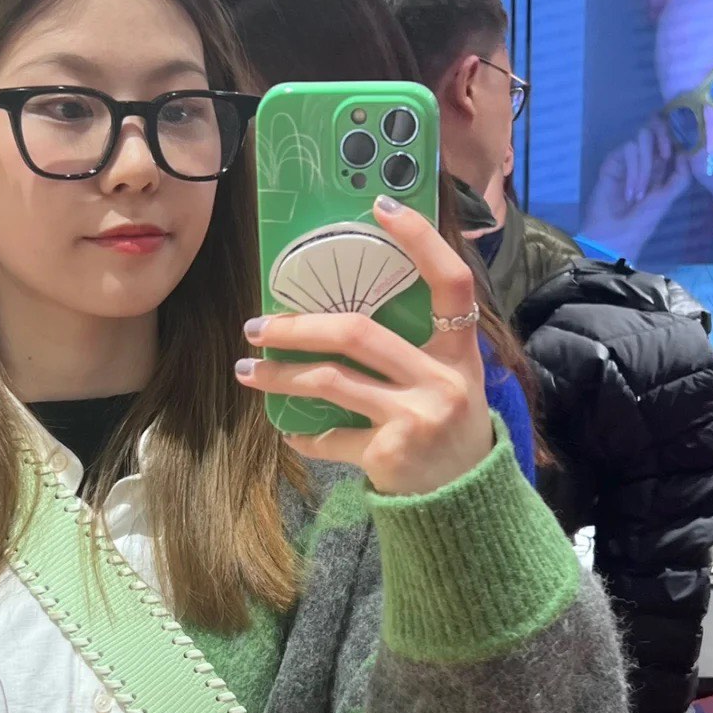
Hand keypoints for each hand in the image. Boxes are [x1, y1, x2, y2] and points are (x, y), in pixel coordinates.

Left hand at [235, 196, 493, 497]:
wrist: (465, 506)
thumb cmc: (449, 434)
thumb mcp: (451, 384)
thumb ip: (415, 350)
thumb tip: (342, 314)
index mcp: (460, 353)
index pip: (451, 281)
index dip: (421, 241)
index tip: (381, 205)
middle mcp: (441, 380)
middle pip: (359, 332)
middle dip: (298, 326)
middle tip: (257, 325)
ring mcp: (415, 417)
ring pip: (331, 381)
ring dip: (280, 375)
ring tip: (247, 372)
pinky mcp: (389, 453)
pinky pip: (330, 436)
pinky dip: (304, 434)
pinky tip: (291, 431)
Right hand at [580, 117, 691, 263]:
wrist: (615, 236)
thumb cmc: (642, 222)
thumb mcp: (668, 198)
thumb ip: (681, 176)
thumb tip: (685, 152)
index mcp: (661, 168)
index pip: (669, 140)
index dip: (676, 136)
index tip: (680, 150)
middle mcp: (645, 160)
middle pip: (655, 129)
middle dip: (664, 135)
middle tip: (666, 153)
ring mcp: (628, 160)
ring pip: (643, 139)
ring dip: (645, 166)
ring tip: (639, 194)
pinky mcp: (613, 162)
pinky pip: (628, 150)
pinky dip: (633, 170)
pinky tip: (629, 192)